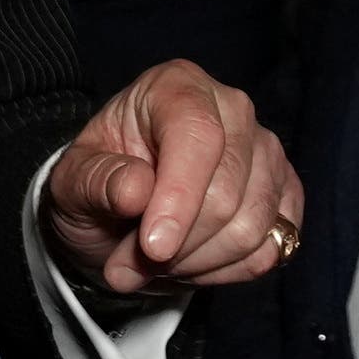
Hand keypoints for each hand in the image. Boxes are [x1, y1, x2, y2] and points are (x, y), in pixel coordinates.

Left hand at [36, 63, 302, 300]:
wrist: (120, 211)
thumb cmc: (99, 184)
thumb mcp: (72, 182)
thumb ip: (97, 181)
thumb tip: (136, 191)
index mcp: (177, 87)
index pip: (197, 137)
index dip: (179, 196)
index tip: (152, 247)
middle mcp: (234, 110)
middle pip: (227, 191)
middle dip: (177, 245)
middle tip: (128, 263)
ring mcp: (267, 152)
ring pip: (252, 227)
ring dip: (197, 262)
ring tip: (158, 262)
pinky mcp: (286, 193)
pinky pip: (275, 247)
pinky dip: (228, 270)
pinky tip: (194, 261)